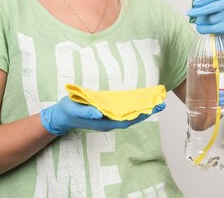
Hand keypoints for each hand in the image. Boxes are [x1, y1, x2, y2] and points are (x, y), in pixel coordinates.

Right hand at [40, 96, 165, 135]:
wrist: (62, 115)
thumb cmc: (70, 111)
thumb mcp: (76, 110)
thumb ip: (87, 112)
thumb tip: (99, 114)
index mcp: (104, 122)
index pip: (126, 120)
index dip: (140, 115)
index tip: (152, 109)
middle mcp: (109, 121)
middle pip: (132, 118)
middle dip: (147, 111)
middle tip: (161, 103)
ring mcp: (109, 118)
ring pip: (129, 115)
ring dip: (142, 108)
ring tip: (156, 101)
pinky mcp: (107, 113)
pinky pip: (124, 110)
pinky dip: (133, 106)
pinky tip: (140, 100)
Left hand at [187, 0, 223, 46]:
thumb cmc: (217, 11)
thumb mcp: (214, 2)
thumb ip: (205, 2)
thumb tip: (194, 6)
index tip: (194, 3)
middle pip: (213, 7)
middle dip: (199, 11)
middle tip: (189, 13)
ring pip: (211, 19)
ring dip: (200, 21)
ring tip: (197, 21)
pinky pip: (212, 29)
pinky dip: (203, 29)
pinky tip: (200, 28)